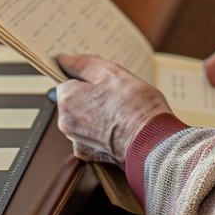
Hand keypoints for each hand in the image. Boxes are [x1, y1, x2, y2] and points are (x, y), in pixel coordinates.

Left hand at [56, 54, 172, 165]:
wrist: (152, 141)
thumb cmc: (134, 105)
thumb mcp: (110, 72)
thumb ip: (82, 63)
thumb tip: (63, 59)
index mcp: (67, 100)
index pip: (66, 81)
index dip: (85, 78)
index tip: (101, 80)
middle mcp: (65, 123)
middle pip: (74, 100)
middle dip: (90, 95)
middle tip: (114, 93)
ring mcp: (77, 141)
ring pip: (82, 117)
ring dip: (96, 112)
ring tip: (119, 110)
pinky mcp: (89, 154)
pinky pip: (90, 134)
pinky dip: (100, 129)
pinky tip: (117, 126)